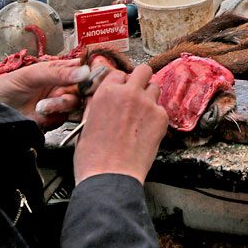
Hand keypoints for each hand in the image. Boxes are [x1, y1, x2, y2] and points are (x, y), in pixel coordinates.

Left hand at [0, 60, 89, 128]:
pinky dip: (54, 117)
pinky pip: (63, 119)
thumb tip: (84, 72)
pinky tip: (40, 114)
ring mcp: (56, 104)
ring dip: (61, 105)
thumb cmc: (2, 89)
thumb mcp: (30, 75)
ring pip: (74, 104)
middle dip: (78, 91)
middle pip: (83, 88)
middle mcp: (59, 86)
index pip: (81, 67)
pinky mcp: (51, 121)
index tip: (93, 74)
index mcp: (56, 71)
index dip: (91, 70)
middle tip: (67, 93)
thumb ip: (57, 73)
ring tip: (42, 106)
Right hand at [73, 64, 168, 184]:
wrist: (110, 177)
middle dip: (141, 80)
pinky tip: (146, 131)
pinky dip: (156, 117)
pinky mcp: (161, 118)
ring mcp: (147, 104)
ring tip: (142, 114)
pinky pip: (162, 109)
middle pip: (143, 71)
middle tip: (138, 93)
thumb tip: (99, 99)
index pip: (119, 74)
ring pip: (155, 87)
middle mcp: (128, 93)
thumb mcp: (85, 124)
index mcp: (106, 93)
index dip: (121, 84)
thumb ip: (96, 106)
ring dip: (150, 97)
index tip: (122, 91)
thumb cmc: (94, 158)